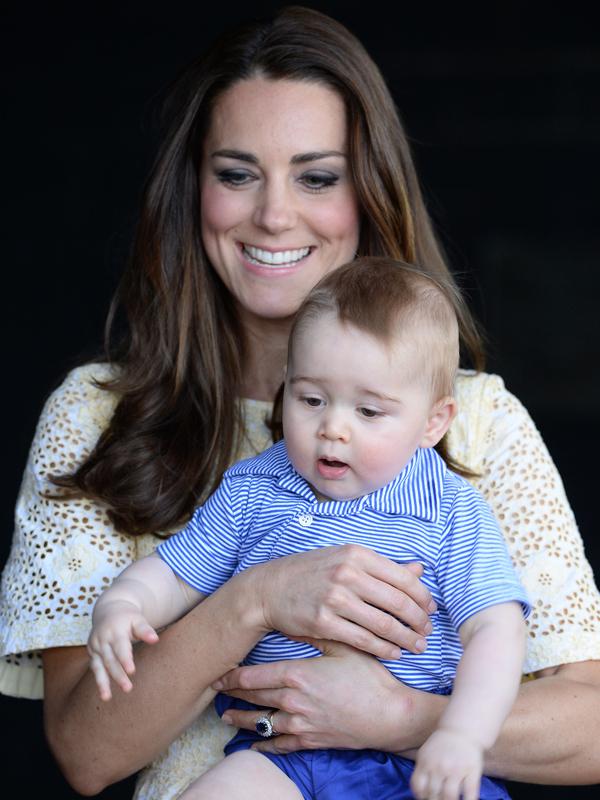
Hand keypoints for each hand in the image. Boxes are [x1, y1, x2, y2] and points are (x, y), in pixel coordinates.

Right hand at [87, 599, 158, 700]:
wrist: (109, 609)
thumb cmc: (128, 617)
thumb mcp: (137, 619)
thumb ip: (145, 630)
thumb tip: (155, 639)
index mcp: (115, 630)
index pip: (120, 647)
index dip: (125, 659)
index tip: (131, 671)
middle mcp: (102, 639)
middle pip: (110, 659)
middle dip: (118, 675)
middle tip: (128, 688)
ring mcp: (95, 646)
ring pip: (99, 666)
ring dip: (103, 682)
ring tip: (107, 698)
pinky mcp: (92, 652)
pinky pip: (95, 668)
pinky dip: (99, 681)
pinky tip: (105, 694)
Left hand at [213, 638, 421, 752]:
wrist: (390, 715)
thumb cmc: (369, 677)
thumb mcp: (342, 646)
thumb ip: (315, 634)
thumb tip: (292, 620)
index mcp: (297, 675)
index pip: (252, 676)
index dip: (231, 676)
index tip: (217, 673)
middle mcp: (292, 701)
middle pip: (252, 698)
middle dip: (231, 695)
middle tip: (214, 691)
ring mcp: (301, 724)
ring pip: (261, 723)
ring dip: (241, 720)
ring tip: (226, 717)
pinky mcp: (311, 741)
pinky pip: (280, 745)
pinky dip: (264, 745)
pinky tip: (254, 745)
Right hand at [254, 544, 435, 658]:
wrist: (270, 588)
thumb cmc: (312, 572)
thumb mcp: (345, 559)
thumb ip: (383, 567)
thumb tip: (419, 569)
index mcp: (357, 554)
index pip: (403, 578)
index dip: (422, 597)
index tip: (430, 610)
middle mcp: (347, 574)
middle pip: (398, 602)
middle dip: (418, 621)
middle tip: (427, 632)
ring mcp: (335, 599)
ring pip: (383, 624)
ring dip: (406, 639)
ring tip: (417, 646)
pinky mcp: (324, 622)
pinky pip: (363, 640)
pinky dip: (383, 649)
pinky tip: (393, 653)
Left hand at [411, 728, 482, 799]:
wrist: (462, 730)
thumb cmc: (442, 745)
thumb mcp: (425, 753)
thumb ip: (421, 771)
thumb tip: (419, 794)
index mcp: (426, 761)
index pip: (419, 787)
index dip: (421, 797)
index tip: (426, 798)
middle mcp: (440, 766)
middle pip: (434, 794)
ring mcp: (456, 769)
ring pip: (450, 796)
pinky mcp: (472, 771)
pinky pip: (470, 794)